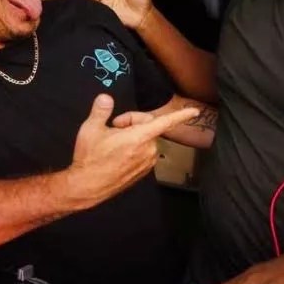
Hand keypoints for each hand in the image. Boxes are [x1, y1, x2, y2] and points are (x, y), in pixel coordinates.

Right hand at [66, 94, 198, 206]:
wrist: (87, 186)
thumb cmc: (90, 157)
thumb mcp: (90, 129)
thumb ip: (101, 110)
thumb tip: (106, 97)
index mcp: (139, 137)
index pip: (165, 122)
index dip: (181, 116)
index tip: (196, 112)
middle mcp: (148, 150)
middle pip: (148, 126)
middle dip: (133, 122)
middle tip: (113, 126)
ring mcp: (147, 162)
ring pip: (146, 139)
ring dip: (134, 136)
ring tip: (114, 142)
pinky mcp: (144, 171)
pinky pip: (144, 152)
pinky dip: (135, 148)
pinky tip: (118, 153)